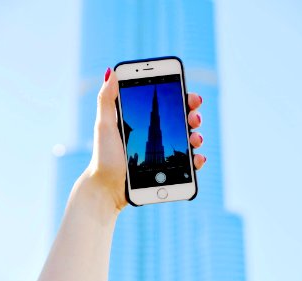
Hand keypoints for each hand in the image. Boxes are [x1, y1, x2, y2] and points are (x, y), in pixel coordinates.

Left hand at [77, 68, 205, 212]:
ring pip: (189, 140)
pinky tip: (198, 157)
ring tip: (194, 138)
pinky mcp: (167, 171)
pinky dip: (197, 159)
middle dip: (193, 115)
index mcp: (144, 122)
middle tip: (193, 117)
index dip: (181, 97)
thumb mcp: (104, 125)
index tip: (189, 95)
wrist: (107, 188)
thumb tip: (111, 72)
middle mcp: (157, 136)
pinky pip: (188, 164)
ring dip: (198, 136)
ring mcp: (164, 154)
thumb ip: (107, 99)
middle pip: (183, 120)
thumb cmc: (103, 157)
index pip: (167, 105)